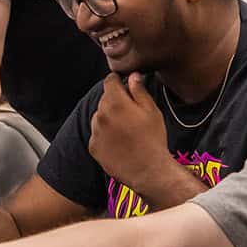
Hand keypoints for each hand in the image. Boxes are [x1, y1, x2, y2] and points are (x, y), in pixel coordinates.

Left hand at [89, 73, 171, 190]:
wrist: (148, 170)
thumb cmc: (153, 139)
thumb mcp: (151, 110)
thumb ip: (139, 90)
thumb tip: (133, 76)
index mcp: (115, 102)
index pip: (109, 81)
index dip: (118, 80)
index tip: (123, 83)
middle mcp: (100, 115)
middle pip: (104, 99)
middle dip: (116, 101)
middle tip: (131, 113)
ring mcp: (95, 132)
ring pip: (99, 117)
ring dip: (109, 118)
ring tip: (126, 131)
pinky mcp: (93, 147)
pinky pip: (97, 134)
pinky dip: (105, 135)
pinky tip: (120, 142)